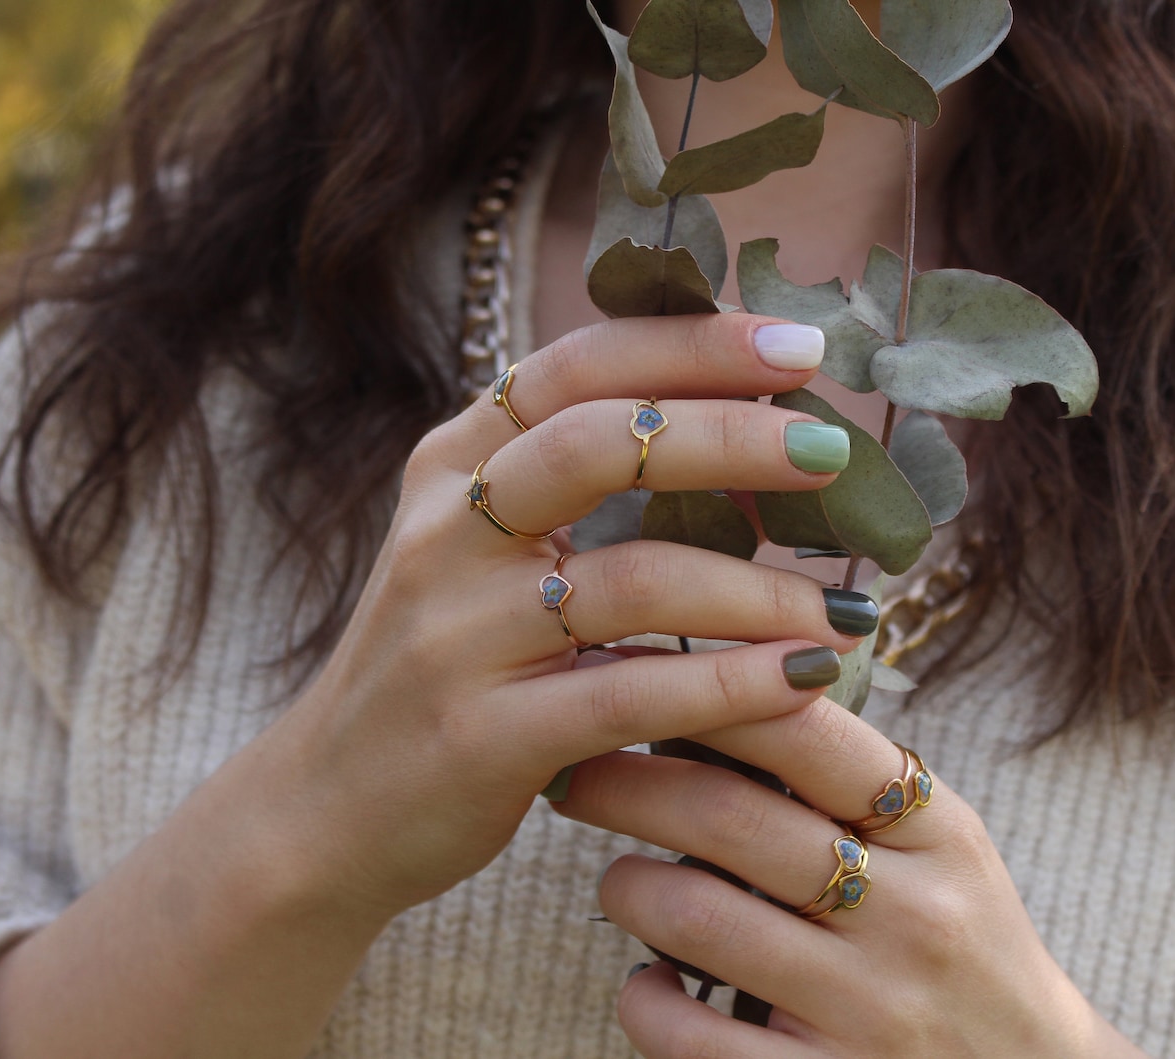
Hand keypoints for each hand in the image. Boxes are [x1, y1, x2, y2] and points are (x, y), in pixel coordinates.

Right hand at [256, 313, 876, 918]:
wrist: (330, 804)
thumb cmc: (445, 662)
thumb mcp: (480, 548)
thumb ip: (574, 483)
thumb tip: (750, 431)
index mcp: (453, 465)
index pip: (577, 367)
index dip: (691, 346)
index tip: (795, 347)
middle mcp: (447, 530)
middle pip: (602, 444)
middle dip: (733, 436)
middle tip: (834, 451)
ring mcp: (458, 632)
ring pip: (637, 580)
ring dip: (762, 591)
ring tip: (843, 611)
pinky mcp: (483, 734)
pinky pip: (632, 693)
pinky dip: (732, 683)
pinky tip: (801, 680)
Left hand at [555, 697, 1150, 1057]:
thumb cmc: (962, 943)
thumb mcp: (945, 849)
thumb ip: (854, 781)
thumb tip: (719, 691)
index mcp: (939, 835)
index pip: (807, 732)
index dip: (708, 693)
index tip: (638, 677)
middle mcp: (911, 916)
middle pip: (728, 817)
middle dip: (624, 781)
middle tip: (575, 766)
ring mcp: (869, 1011)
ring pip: (693, 917)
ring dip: (627, 886)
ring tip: (620, 878)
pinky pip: (686, 1035)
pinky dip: (643, 1000)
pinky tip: (648, 982)